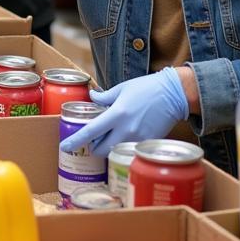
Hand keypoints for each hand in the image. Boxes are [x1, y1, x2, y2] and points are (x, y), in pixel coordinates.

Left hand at [59, 68, 189, 157]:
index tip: (65, 146)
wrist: (174, 94)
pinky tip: (124, 137)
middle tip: (94, 138)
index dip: (76, 141)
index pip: (91, 131)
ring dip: (108, 148)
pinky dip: (122, 146)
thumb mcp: (122, 88)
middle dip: (93, 147)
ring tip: (110, 136)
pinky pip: (128, 150)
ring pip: (114, 152)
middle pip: (101, 149)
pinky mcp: (147, 143)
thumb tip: (92, 97)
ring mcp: (137, 139)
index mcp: (117, 114)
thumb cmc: (147, 88)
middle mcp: (126, 129)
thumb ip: (104, 97)